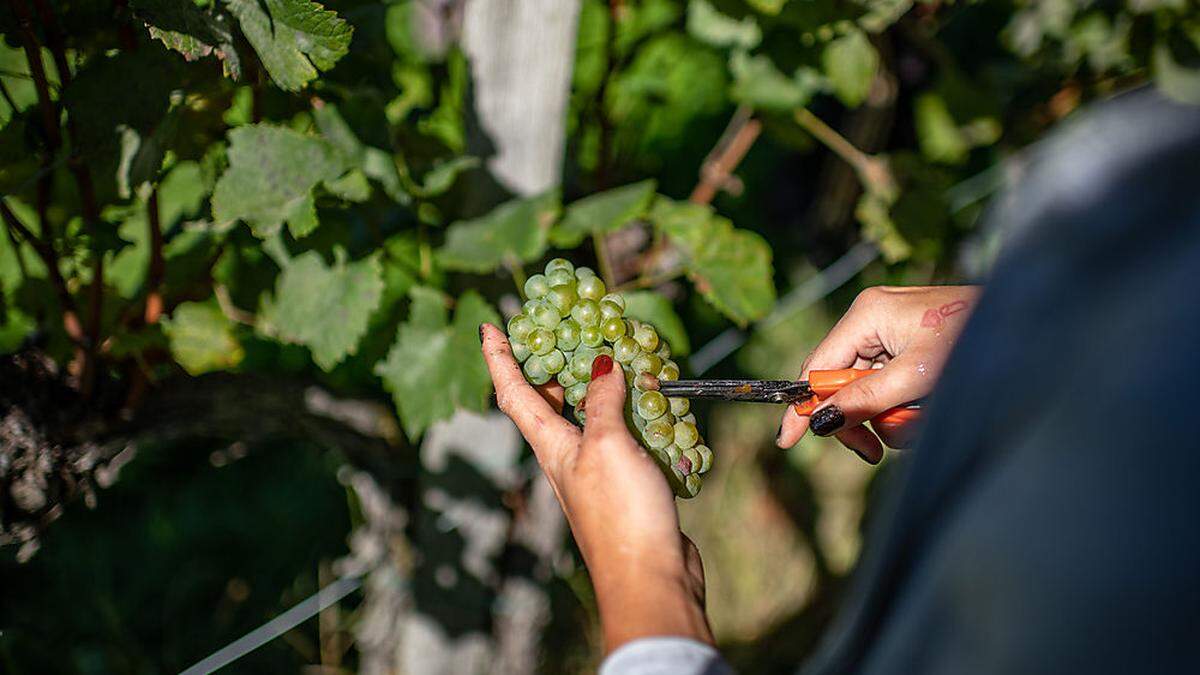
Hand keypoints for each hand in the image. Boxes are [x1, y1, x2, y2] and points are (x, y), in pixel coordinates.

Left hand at [480, 323, 712, 651]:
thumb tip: (600, 364)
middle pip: (547, 405)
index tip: (487, 325)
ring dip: (596, 389)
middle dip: (549, 368)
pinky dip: (632, 417)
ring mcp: (596, 474)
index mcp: (550, 446)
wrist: (650, 577)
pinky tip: (654, 407)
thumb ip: (602, 402)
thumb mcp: (607, 445)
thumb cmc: (619, 512)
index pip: (513, 393)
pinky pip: (621, 441)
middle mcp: (567, 457)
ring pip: (588, 421)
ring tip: (613, 358)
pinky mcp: (626, 487)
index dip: (498, 357)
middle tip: (560, 332)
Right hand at [777, 285, 979, 461]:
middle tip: (873, 452)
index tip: (789, 441)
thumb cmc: (973, 339)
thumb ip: (865, 400)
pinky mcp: (910, 346)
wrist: (1026, 325)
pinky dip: (905, 405)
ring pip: (867, 390)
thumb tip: (821, 421)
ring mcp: (892, 332)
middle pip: (840, 383)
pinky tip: (927, 407)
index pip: (817, 367)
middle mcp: (872, 319)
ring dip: (890, 415)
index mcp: (866, 314)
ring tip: (921, 419)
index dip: (804, 407)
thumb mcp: (916, 377)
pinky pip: (890, 385)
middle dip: (860, 418)